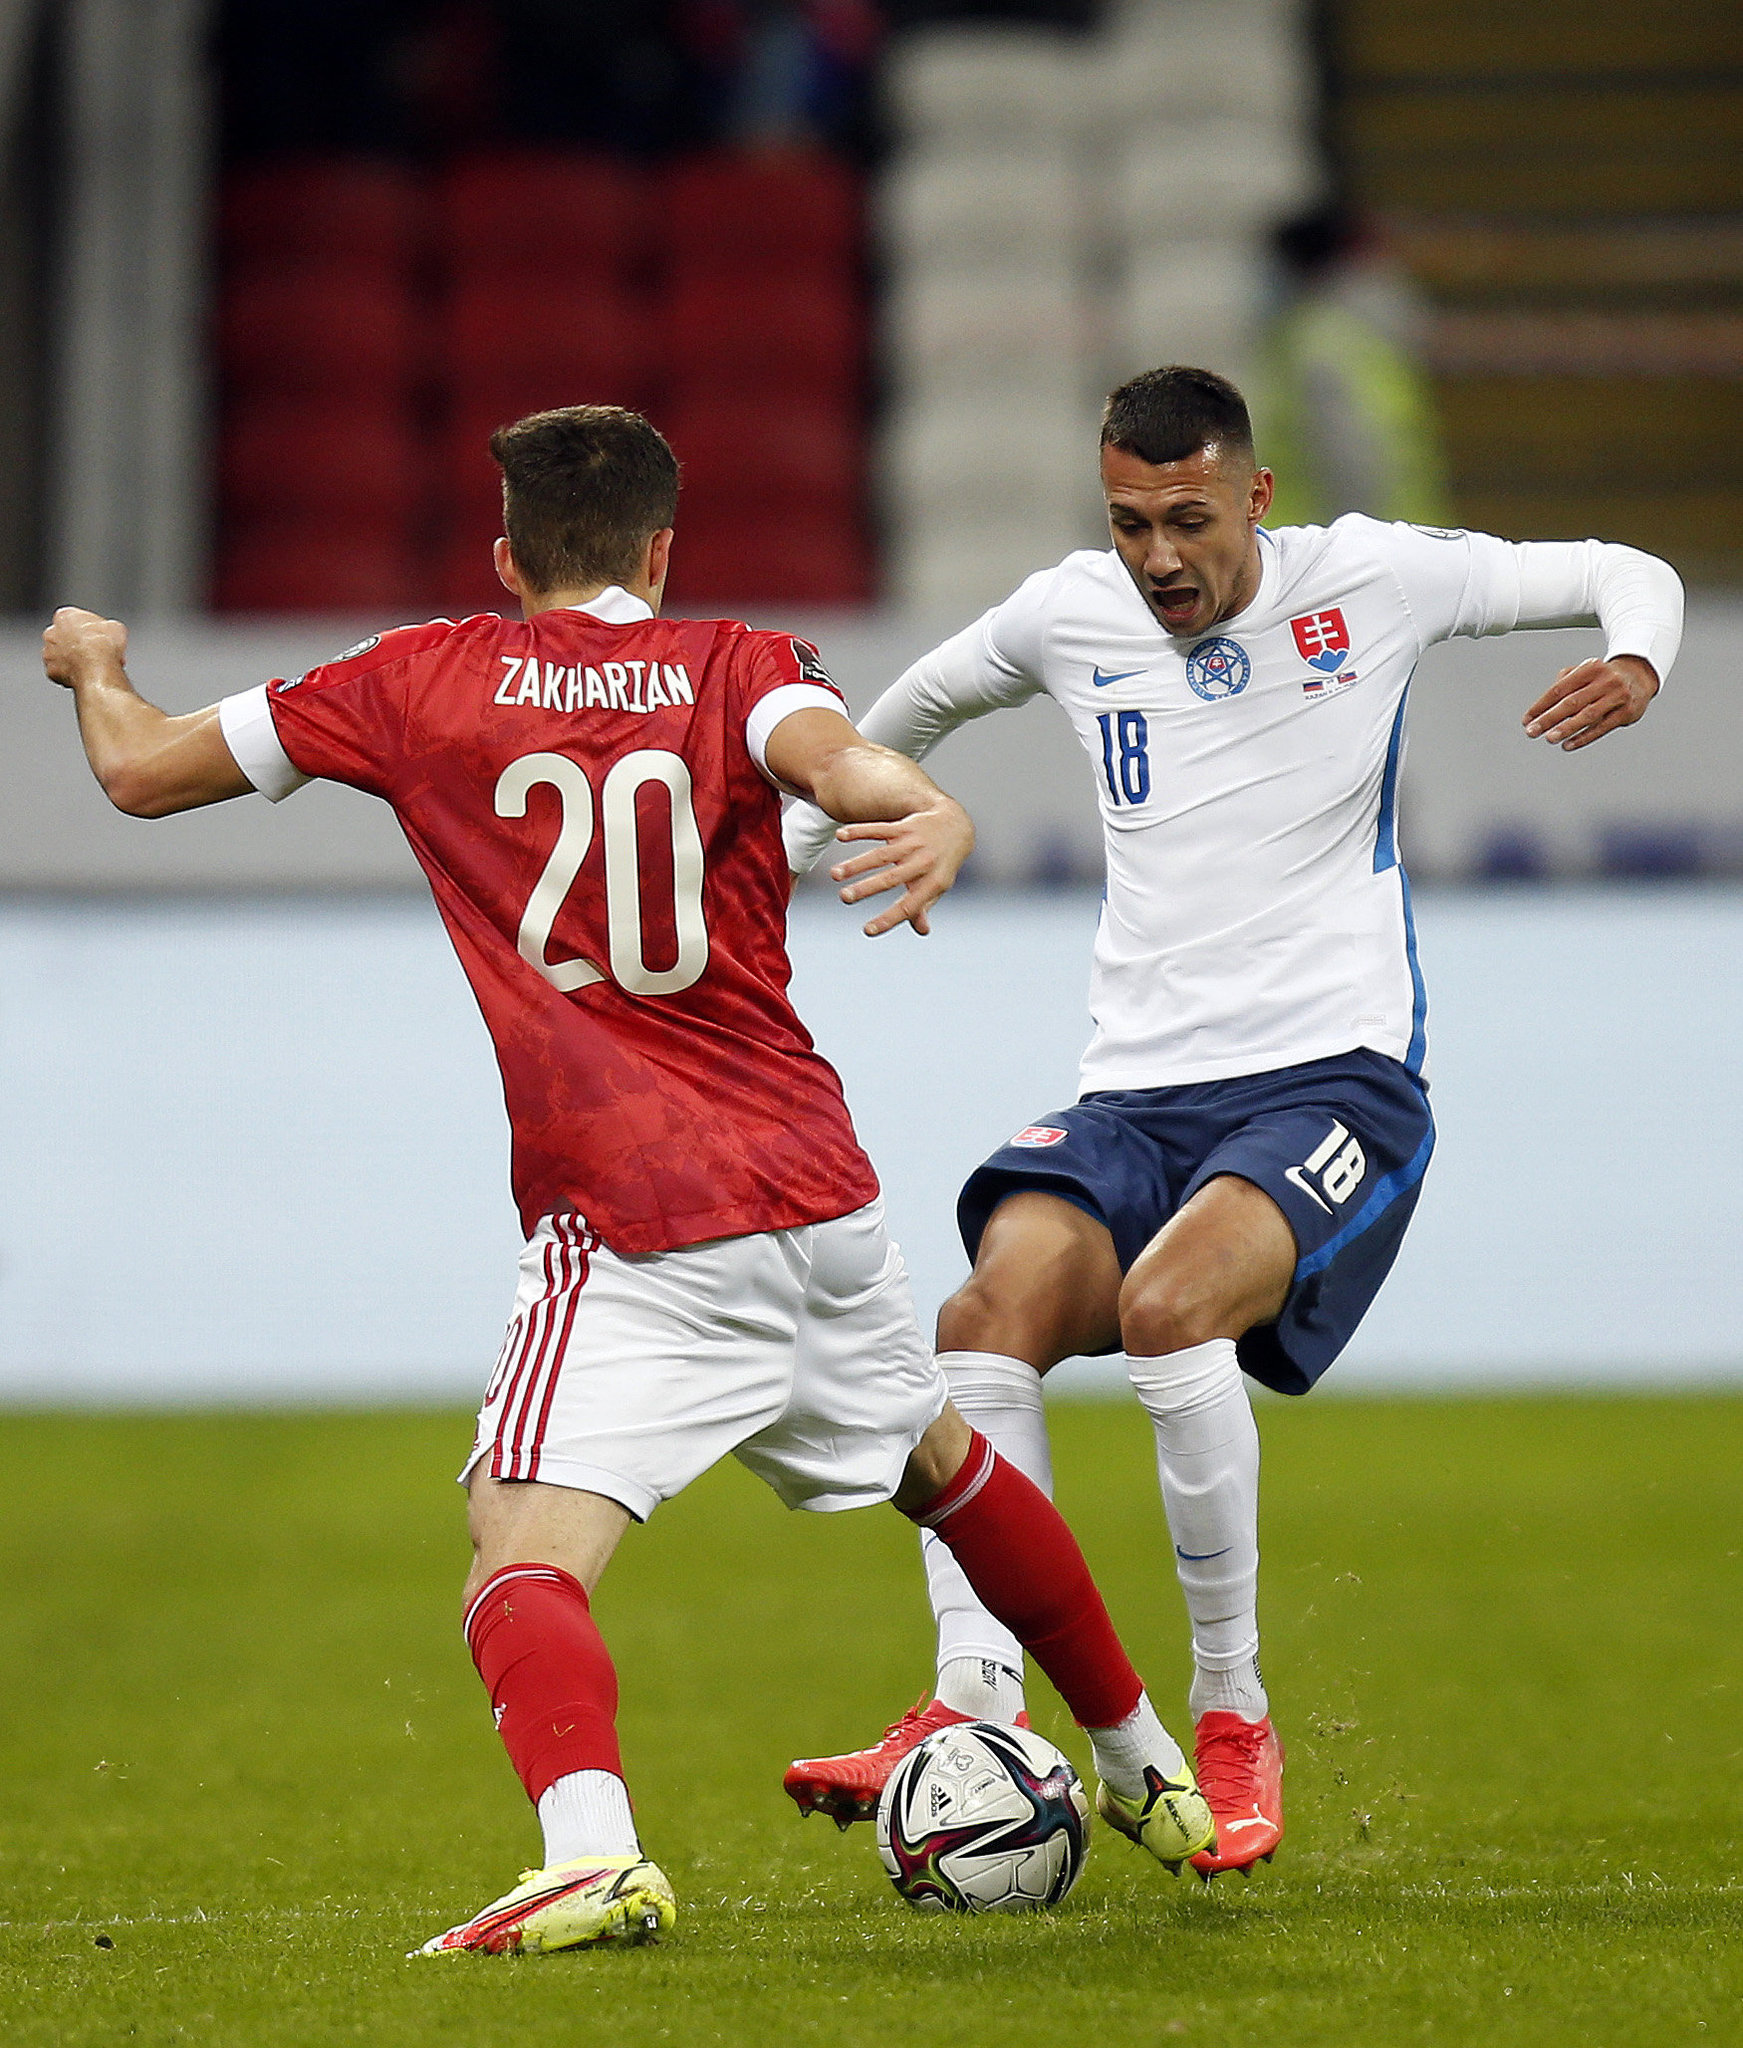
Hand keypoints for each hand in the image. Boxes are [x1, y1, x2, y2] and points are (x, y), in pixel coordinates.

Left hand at [43, 607, 127, 688]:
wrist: (98, 669)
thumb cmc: (103, 646)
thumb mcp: (116, 627)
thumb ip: (107, 627)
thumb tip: (110, 633)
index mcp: (64, 616)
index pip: (75, 620)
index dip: (91, 630)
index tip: (100, 636)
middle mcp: (51, 632)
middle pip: (66, 638)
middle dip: (79, 645)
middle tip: (96, 652)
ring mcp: (49, 653)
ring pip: (62, 656)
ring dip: (74, 660)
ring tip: (93, 666)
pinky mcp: (51, 671)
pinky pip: (62, 673)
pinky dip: (72, 674)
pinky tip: (86, 675)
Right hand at [829, 797, 973, 937]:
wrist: (954, 825)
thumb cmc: (941, 863)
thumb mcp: (938, 885)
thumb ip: (924, 906)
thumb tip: (922, 930)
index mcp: (933, 882)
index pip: (909, 905)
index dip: (889, 919)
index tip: (868, 930)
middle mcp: (923, 862)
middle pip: (891, 877)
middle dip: (866, 888)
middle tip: (844, 898)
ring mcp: (912, 843)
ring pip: (881, 855)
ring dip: (856, 864)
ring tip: (835, 874)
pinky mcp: (903, 826)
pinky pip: (879, 828)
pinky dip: (859, 831)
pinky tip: (840, 836)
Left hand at [1523, 655, 1656, 751]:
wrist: (1640, 675)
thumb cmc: (1604, 677)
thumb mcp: (1584, 671)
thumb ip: (1563, 684)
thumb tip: (1541, 707)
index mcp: (1590, 668)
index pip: (1559, 689)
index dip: (1540, 706)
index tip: (1527, 719)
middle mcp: (1605, 680)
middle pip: (1571, 702)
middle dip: (1549, 719)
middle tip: (1532, 731)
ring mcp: (1617, 696)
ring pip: (1587, 715)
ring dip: (1566, 729)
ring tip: (1550, 738)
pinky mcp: (1626, 712)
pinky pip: (1602, 727)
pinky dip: (1584, 737)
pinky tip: (1569, 744)